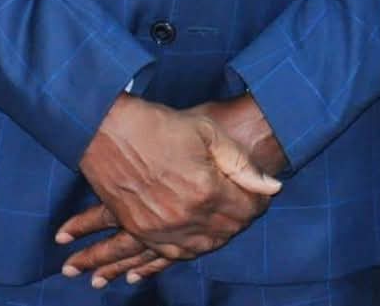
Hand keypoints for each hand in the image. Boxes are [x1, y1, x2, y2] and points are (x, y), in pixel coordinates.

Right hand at [60, 95, 280, 284]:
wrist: (107, 131)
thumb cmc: (159, 125)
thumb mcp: (208, 132)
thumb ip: (242, 165)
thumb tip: (272, 187)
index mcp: (206, 189)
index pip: (248, 209)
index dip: (259, 201)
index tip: (260, 193)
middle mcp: (186, 216)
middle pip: (229, 230)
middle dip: (243, 217)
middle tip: (245, 202)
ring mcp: (162, 228)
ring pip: (204, 246)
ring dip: (220, 234)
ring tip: (224, 218)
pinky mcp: (142, 231)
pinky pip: (173, 253)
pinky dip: (191, 247)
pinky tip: (198, 236)